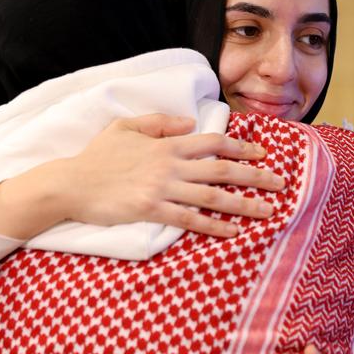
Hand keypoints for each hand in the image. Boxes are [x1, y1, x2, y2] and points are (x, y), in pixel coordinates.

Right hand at [0, 113, 284, 239]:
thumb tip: (190, 123)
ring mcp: (162, 188)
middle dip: (255, 175)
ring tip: (268, 210)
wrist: (72, 183)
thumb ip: (159, 122)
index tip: (264, 152)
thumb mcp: (126, 126)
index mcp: (166, 143)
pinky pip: (189, 219)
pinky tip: (232, 231)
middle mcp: (170, 164)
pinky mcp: (151, 210)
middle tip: (281, 183)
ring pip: (212, 196)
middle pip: (222, 169)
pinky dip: (213, 225)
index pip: (213, 142)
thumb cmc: (98, 155)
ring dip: (243, 203)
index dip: (242, 145)